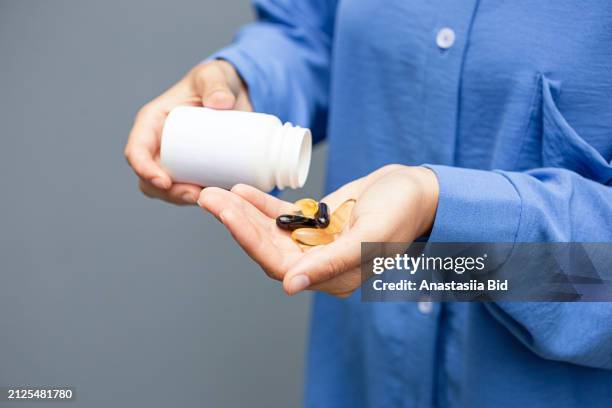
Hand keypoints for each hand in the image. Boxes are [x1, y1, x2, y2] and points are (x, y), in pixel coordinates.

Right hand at [124, 60, 251, 204]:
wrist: (235, 95)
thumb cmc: (216, 82)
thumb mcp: (214, 76)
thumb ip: (217, 84)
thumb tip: (221, 103)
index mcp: (152, 122)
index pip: (137, 151)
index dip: (144, 169)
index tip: (164, 181)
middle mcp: (158, 145)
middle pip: (149, 178)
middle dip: (167, 192)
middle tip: (195, 195)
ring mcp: (175, 160)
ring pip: (168, 190)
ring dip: (183, 199)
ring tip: (209, 197)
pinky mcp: (193, 170)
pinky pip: (189, 189)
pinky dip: (199, 198)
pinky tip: (217, 200)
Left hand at [197, 165, 438, 296]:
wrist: (417, 190)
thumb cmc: (403, 210)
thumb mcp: (371, 235)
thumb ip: (332, 262)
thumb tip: (291, 286)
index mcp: (334, 277)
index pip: (280, 264)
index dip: (249, 239)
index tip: (225, 212)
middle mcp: (320, 266)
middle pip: (267, 248)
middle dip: (237, 223)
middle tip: (208, 197)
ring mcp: (315, 246)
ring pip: (270, 233)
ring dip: (243, 213)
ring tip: (216, 192)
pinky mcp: (315, 226)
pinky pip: (282, 218)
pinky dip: (261, 205)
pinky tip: (241, 190)